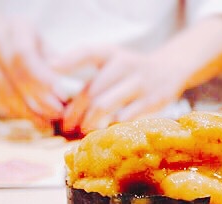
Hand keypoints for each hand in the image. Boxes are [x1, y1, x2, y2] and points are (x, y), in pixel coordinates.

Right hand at [0, 19, 63, 126]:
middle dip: (40, 101)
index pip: (26, 57)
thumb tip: (71, 86)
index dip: (44, 80)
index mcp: (16, 28)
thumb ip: (56, 63)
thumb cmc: (26, 41)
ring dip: (29, 113)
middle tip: (58, 115)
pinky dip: (16, 113)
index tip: (63, 97)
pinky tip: (32, 120)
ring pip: (6, 93)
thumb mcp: (43, 43)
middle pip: (16, 77)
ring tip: (48, 124)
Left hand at [55, 46, 186, 133]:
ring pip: (106, 105)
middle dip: (76, 111)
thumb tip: (58, 99)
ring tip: (82, 131)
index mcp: (112, 53)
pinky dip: (111, 127)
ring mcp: (139, 83)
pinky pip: (125, 117)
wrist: (170, 69)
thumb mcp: (112, 60)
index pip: (87, 52)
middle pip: (92, 89)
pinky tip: (104, 134)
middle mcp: (125, 64)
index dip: (68, 60)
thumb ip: (89, 75)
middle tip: (66, 125)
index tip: (51, 69)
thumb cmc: (131, 70)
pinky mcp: (151, 101)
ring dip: (89, 121)